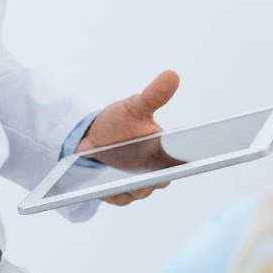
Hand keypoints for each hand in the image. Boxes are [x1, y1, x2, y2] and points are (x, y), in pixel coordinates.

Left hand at [77, 70, 181, 205]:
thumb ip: (154, 95)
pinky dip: (113, 192)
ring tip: (118, 176)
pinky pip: (120, 198)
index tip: (176, 162)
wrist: (90, 138)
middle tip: (145, 173)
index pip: (180, 164)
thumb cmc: (118, 123)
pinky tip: (105, 183)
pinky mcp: (119, 194)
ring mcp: (137, 185)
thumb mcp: (135, 107)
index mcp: (165, 153)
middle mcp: (155, 172)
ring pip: (139, 192)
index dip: (181, 165)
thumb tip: (172, 75)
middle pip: (159, 182)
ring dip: (129, 185)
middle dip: (151, 178)